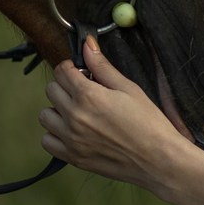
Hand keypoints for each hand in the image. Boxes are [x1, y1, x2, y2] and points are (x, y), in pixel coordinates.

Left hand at [39, 36, 187, 189]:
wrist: (158, 159)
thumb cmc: (149, 123)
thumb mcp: (129, 88)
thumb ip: (102, 66)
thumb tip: (87, 45)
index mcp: (88, 96)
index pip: (61, 71)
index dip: (72, 68)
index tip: (82, 74)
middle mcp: (74, 117)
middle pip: (51, 90)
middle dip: (65, 86)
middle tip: (84, 92)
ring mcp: (71, 139)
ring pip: (45, 115)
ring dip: (58, 110)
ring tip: (78, 113)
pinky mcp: (73, 157)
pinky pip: (47, 141)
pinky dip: (55, 135)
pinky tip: (73, 132)